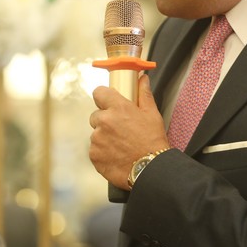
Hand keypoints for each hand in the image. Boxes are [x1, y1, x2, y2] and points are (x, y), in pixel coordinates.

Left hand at [89, 74, 168, 188]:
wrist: (150, 168)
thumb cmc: (153, 140)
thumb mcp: (152, 114)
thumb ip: (143, 94)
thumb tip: (142, 78)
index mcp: (117, 108)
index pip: (99, 92)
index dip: (103, 97)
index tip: (108, 102)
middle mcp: (104, 121)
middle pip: (96, 116)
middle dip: (105, 121)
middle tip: (120, 130)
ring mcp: (97, 139)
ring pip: (96, 134)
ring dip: (104, 137)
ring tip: (121, 145)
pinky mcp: (94, 155)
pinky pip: (95, 150)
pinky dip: (103, 152)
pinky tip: (116, 155)